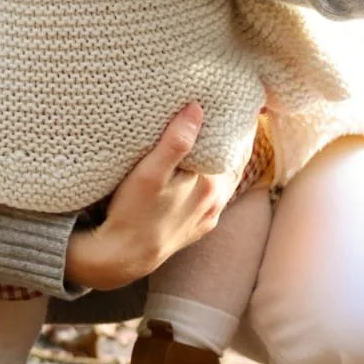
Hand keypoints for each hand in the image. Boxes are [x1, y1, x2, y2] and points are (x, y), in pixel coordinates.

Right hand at [65, 105, 235, 290]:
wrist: (123, 257)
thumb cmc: (133, 214)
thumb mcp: (149, 173)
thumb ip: (175, 142)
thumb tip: (197, 109)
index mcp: (212, 186)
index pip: (238, 148)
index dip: (239, 126)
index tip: (239, 105)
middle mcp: (216, 203)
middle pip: (234, 163)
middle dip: (231, 140)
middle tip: (226, 114)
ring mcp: (208, 217)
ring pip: (225, 181)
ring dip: (222, 161)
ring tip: (213, 138)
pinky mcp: (197, 227)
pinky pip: (214, 197)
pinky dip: (213, 180)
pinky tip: (200, 172)